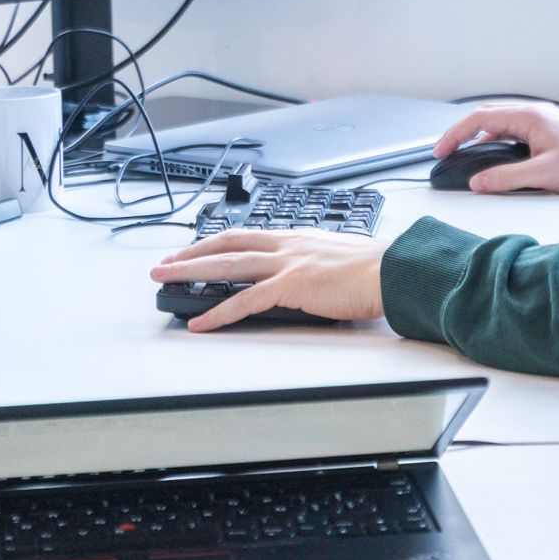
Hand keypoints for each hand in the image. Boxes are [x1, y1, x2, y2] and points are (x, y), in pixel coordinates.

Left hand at [149, 228, 382, 328]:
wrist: (394, 271)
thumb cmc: (377, 270)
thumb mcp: (339, 260)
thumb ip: (317, 266)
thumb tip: (310, 280)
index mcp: (298, 238)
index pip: (246, 236)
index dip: (216, 242)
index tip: (196, 247)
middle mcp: (287, 245)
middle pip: (226, 245)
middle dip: (190, 252)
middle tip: (164, 261)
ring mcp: (287, 264)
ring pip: (226, 266)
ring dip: (190, 272)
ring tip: (165, 279)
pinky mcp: (290, 287)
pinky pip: (244, 301)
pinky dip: (218, 313)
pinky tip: (200, 323)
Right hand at [431, 104, 558, 194]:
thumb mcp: (544, 175)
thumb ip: (507, 178)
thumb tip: (478, 182)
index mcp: (529, 117)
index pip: (480, 119)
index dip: (455, 135)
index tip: (440, 151)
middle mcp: (532, 113)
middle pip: (485, 116)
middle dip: (461, 133)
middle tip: (444, 151)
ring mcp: (539, 121)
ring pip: (498, 122)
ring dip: (477, 136)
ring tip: (461, 153)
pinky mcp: (545, 131)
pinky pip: (510, 130)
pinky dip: (494, 139)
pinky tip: (491, 155)